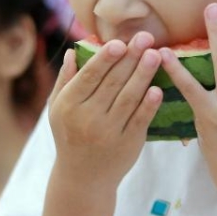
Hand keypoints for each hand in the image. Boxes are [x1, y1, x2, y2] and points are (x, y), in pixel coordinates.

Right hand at [48, 32, 162, 190]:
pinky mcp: (128, 143)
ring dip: (144, 74)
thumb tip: (72, 50)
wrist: (83, 177)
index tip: (120, 42)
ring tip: (156, 54)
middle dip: (131, 58)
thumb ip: (65, 79)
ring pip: (129, 98)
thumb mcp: (57, 109)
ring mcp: (109, 132)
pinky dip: (149, 104)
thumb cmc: (69, 135)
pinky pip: (141, 119)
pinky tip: (159, 88)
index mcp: (69, 105)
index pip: (89, 76)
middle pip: (112, 82)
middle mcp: (88, 118)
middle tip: (146, 37)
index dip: (105, 58)